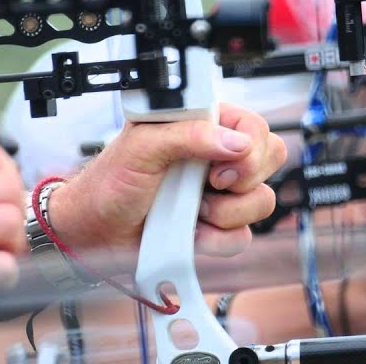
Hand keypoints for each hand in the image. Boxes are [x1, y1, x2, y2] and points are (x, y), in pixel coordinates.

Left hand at [51, 101, 285, 267]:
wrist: (94, 231)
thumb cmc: (110, 181)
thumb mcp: (142, 146)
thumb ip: (188, 135)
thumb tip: (235, 142)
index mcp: (205, 125)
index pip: (255, 126)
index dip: (248, 147)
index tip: (217, 165)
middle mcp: (218, 156)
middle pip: (271, 160)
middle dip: (242, 180)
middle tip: (208, 184)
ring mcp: (221, 194)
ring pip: (262, 201)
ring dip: (224, 213)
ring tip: (191, 210)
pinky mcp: (217, 228)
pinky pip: (242, 237)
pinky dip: (214, 239)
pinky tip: (190, 231)